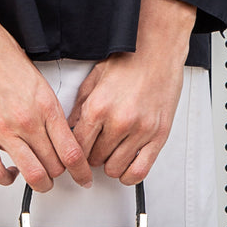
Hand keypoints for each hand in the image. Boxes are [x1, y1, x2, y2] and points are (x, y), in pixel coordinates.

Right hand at [0, 0, 91, 193]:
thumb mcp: (37, 80)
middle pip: (54, 167)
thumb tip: (56, 135)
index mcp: (46, 105)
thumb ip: (47, 110)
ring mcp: (2, 129)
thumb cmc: (2, 54)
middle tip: (57, 172)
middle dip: (59, 175)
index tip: (83, 178)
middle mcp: (27, 120)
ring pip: (31, 174)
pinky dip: (7, 179)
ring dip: (39, 183)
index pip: (72, 151)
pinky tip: (10, 172)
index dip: (82, 172)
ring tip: (38, 179)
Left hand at [65, 0, 196, 184]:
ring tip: (110, 152)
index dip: (72, 153)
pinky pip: (140, 170)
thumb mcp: (94, 78)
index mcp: (98, 107)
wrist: (158, 50)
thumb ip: (79, 106)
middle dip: (91, 155)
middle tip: (94, 146)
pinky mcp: (158, 136)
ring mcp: (140, 130)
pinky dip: (129, 175)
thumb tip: (69, 127)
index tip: (73, 153)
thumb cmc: (129, 60)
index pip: (77, 147)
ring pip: (115, 168)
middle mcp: (119, 121)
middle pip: (94, 159)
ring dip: (109, 164)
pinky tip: (126, 166)